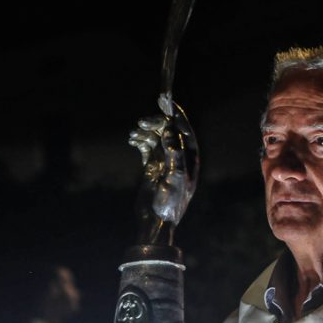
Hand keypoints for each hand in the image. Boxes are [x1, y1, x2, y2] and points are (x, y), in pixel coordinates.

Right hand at [128, 102, 198, 243]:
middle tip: (142, 122)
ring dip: (146, 132)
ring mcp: (164, 160)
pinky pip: (146, 146)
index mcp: (190, 158)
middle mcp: (178, 157)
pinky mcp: (152, 165)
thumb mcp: (175, 176)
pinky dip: (140, 140)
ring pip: (156, 137)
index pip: (184, 130)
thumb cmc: (171, 201)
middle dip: (156, 123)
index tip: (164, 101)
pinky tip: (132, 140)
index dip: (175, 114)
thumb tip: (169, 130)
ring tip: (134, 133)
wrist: (156, 221)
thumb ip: (173, 152)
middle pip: (168, 131)